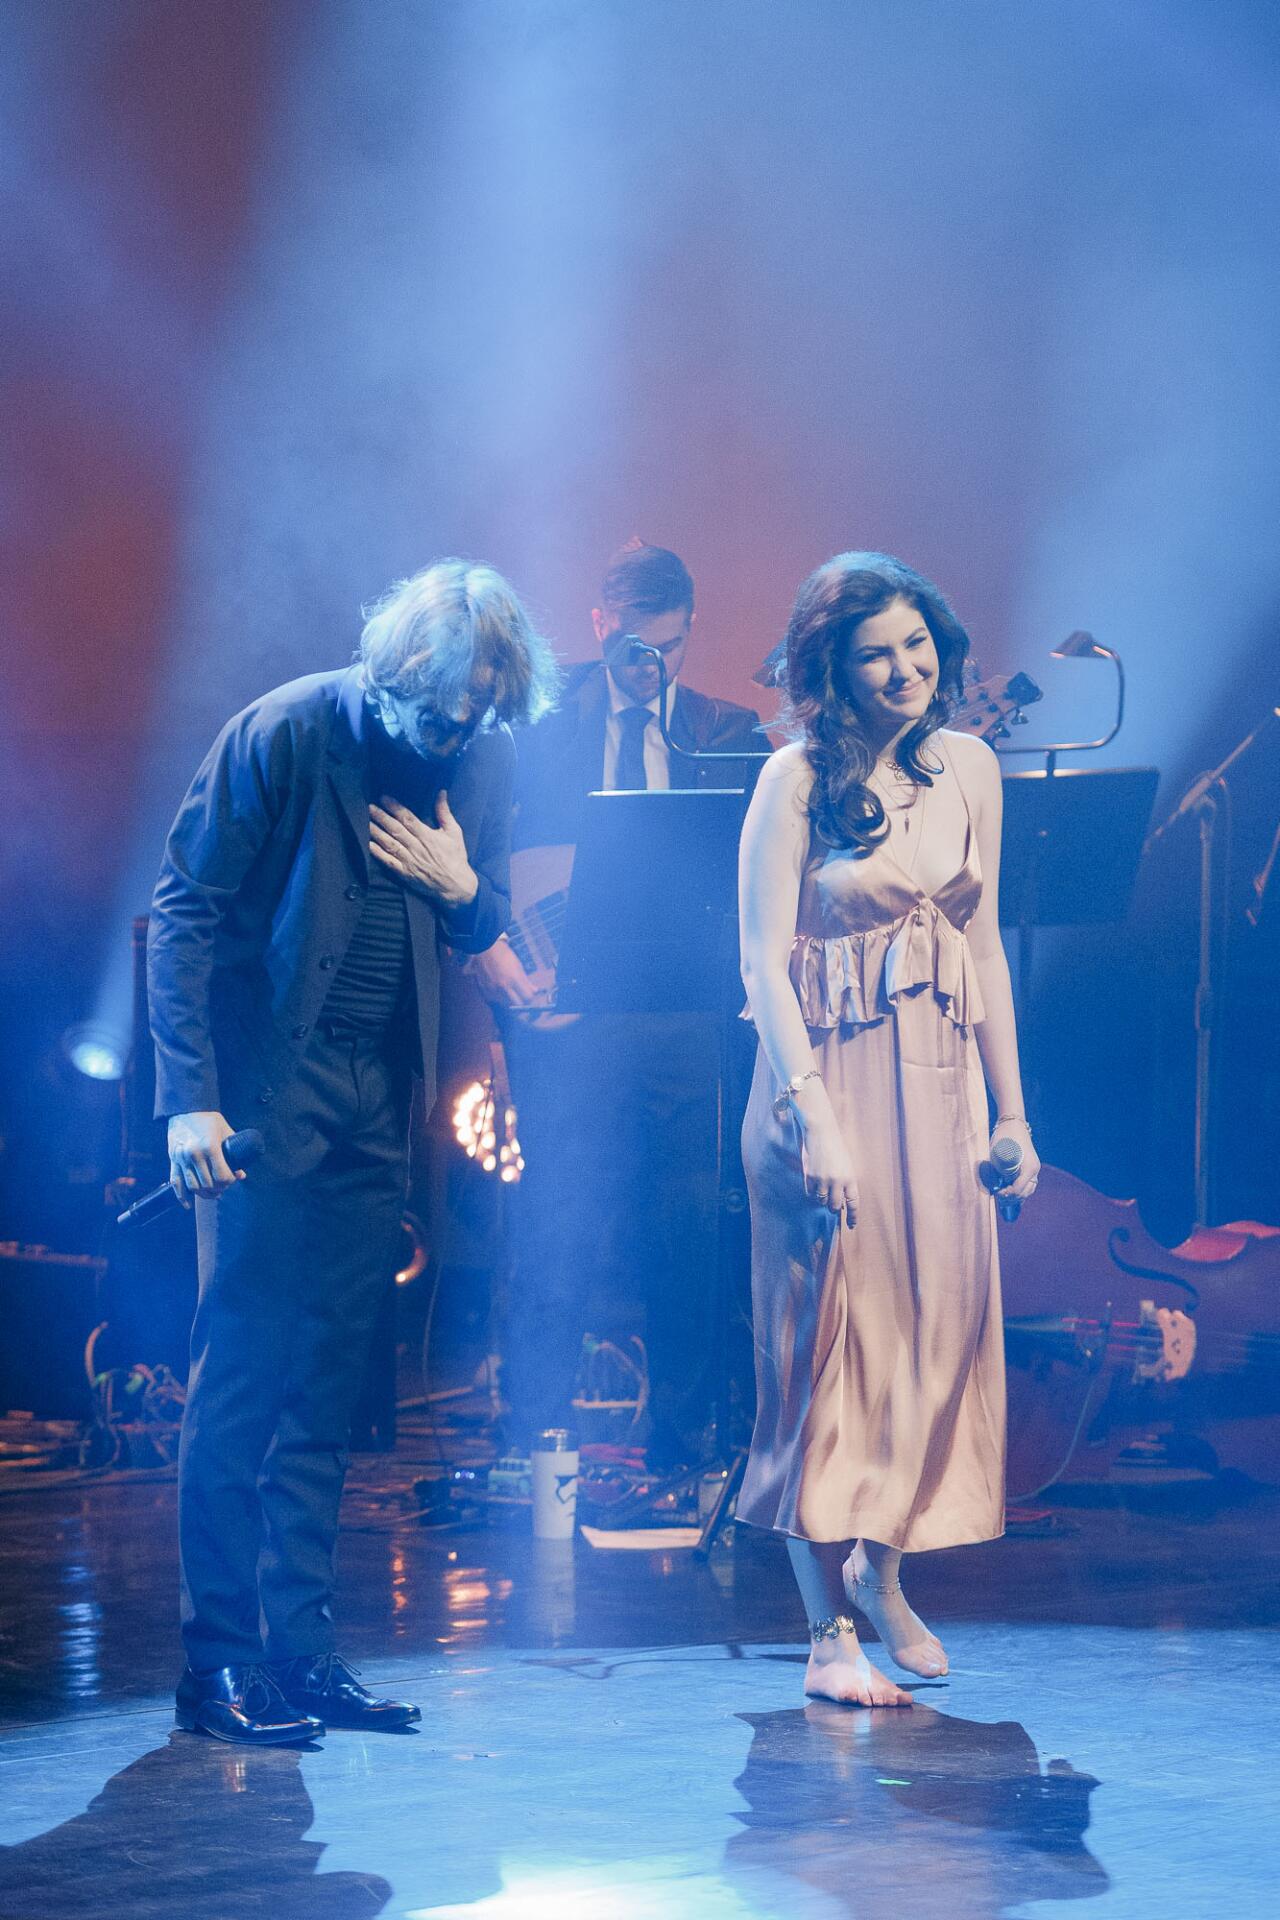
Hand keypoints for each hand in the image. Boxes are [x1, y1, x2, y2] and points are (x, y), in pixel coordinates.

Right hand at [167, 1111, 241, 1206]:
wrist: (186, 1109)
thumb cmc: (209, 1120)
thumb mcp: (226, 1133)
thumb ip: (235, 1154)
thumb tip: (241, 1175)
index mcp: (210, 1147)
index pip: (222, 1176)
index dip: (229, 1182)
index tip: (232, 1179)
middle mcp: (194, 1154)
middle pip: (208, 1184)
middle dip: (218, 1189)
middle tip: (223, 1187)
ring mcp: (182, 1158)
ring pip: (193, 1186)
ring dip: (204, 1194)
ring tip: (212, 1193)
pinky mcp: (173, 1160)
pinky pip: (176, 1183)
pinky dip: (182, 1196)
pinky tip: (188, 1204)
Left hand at [369, 793, 478, 909]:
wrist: (456, 886)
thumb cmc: (456, 857)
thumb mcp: (454, 832)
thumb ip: (444, 812)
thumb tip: (441, 792)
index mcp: (428, 836)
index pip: (408, 818)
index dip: (394, 807)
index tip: (383, 798)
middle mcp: (416, 847)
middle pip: (395, 829)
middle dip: (380, 816)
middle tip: (368, 806)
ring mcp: (409, 861)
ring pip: (389, 843)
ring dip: (375, 832)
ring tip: (364, 821)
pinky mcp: (404, 873)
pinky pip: (388, 861)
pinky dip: (377, 853)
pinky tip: (367, 844)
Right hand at [465, 935, 547, 1009]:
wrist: (486, 949)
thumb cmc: (505, 955)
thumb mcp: (518, 966)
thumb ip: (526, 981)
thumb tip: (535, 991)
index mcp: (514, 979)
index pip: (527, 997)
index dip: (530, 997)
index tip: (529, 994)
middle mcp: (503, 987)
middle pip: (517, 1004)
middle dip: (521, 1001)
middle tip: (520, 995)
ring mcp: (493, 989)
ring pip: (506, 1003)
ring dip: (509, 999)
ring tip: (508, 989)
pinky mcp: (485, 990)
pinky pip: (495, 999)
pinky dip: (499, 997)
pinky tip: (499, 988)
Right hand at [798, 1116, 858, 1226]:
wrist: (821, 1132)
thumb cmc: (836, 1147)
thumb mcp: (846, 1165)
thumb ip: (846, 1183)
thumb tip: (843, 1203)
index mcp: (850, 1177)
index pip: (853, 1203)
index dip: (853, 1216)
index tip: (852, 1225)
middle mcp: (837, 1180)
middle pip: (836, 1206)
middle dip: (834, 1208)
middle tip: (833, 1206)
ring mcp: (822, 1179)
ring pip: (821, 1201)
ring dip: (823, 1200)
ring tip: (823, 1192)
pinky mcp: (809, 1176)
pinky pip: (810, 1193)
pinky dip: (812, 1193)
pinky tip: (814, 1186)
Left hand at [989, 1118, 1039, 1200]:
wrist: (1013, 1125)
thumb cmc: (1004, 1137)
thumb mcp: (998, 1154)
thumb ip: (996, 1171)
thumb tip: (992, 1186)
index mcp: (1028, 1168)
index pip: (1019, 1188)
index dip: (1007, 1194)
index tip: (997, 1193)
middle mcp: (1034, 1170)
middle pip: (1025, 1192)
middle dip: (1012, 1197)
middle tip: (999, 1198)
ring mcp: (1033, 1169)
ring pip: (1028, 1190)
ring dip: (1017, 1196)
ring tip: (1003, 1198)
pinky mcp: (1030, 1168)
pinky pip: (1028, 1184)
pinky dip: (1020, 1190)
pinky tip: (1009, 1193)